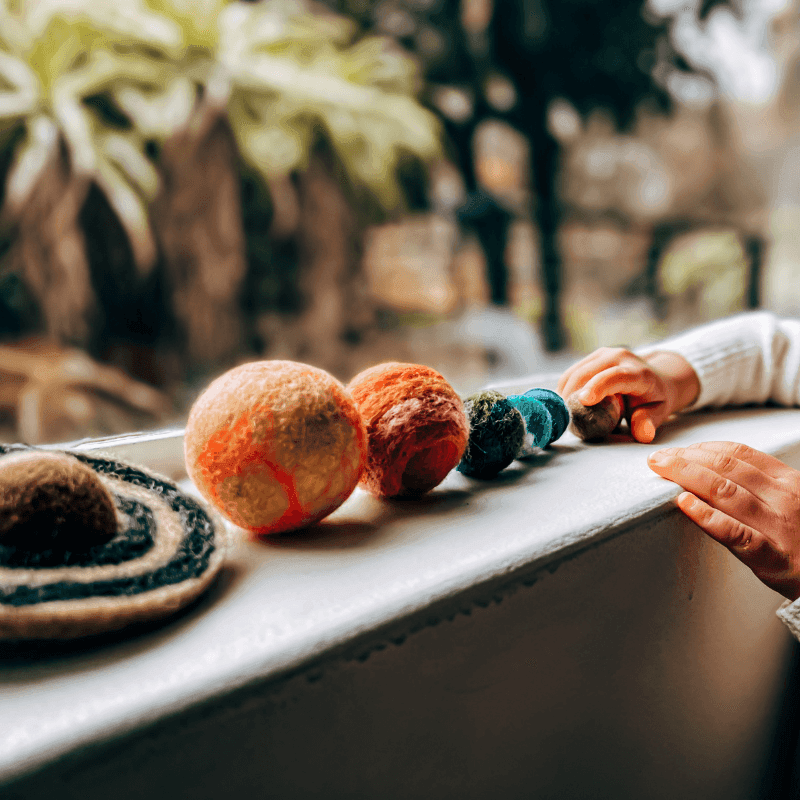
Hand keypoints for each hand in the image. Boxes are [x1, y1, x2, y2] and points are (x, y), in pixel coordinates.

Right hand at [558, 347, 699, 442]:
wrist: (657, 376)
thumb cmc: (655, 398)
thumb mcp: (659, 412)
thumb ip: (649, 422)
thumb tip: (642, 433)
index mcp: (639, 373)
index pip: (616, 377)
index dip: (598, 387)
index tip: (583, 400)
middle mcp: (620, 357)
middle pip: (587, 373)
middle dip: (571, 396)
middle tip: (566, 419)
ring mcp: (605, 354)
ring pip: (575, 372)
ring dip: (565, 393)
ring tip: (567, 412)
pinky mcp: (593, 356)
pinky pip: (572, 372)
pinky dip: (565, 388)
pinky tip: (569, 402)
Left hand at [648, 441, 799, 600]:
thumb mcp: (790, 501)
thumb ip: (760, 484)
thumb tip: (712, 466)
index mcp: (787, 481)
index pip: (739, 454)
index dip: (703, 448)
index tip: (678, 449)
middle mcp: (783, 498)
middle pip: (726, 468)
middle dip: (686, 458)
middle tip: (658, 458)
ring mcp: (777, 527)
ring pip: (726, 492)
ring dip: (688, 476)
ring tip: (662, 470)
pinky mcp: (773, 557)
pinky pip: (736, 534)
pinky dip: (707, 517)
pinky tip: (684, 504)